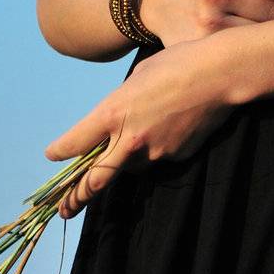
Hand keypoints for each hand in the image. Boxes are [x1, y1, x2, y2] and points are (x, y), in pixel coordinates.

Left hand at [45, 38, 233, 218]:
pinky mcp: (176, 157)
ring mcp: (154, 152)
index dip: (59, 151)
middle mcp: (129, 139)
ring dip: (124, 160)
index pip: (75, 143)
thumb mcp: (136, 78)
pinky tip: (169, 125)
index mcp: (113, 113)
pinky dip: (154, 148)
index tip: (52, 155)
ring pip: (130, 167)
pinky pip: (157, 158)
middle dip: (76, 197)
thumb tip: (115, 120)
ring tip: (137, 135)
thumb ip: (120, 104)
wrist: (220, 73)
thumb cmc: (176, 63)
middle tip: (64, 209)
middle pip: (95, 179)